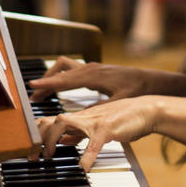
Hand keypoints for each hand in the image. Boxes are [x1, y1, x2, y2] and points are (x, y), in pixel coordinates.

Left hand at [28, 96, 158, 170]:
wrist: (146, 110)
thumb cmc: (124, 119)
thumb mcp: (97, 126)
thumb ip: (79, 132)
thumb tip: (63, 141)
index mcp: (80, 118)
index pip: (50, 120)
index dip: (35, 135)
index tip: (28, 152)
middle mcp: (83, 117)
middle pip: (50, 120)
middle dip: (36, 139)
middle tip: (31, 158)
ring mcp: (94, 121)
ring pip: (64, 122)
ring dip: (52, 141)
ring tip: (49, 158)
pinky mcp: (108, 128)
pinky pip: (94, 142)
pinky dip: (86, 156)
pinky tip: (83, 168)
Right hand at [29, 57, 149, 102]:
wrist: (152, 81)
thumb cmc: (138, 90)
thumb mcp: (118, 102)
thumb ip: (98, 110)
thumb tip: (77, 119)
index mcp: (94, 76)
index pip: (65, 79)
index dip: (48, 84)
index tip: (33, 87)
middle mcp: (91, 69)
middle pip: (61, 71)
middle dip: (46, 81)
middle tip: (34, 95)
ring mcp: (93, 68)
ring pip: (65, 67)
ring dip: (53, 77)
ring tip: (43, 92)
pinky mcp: (96, 70)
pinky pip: (73, 70)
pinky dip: (62, 77)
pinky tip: (61, 87)